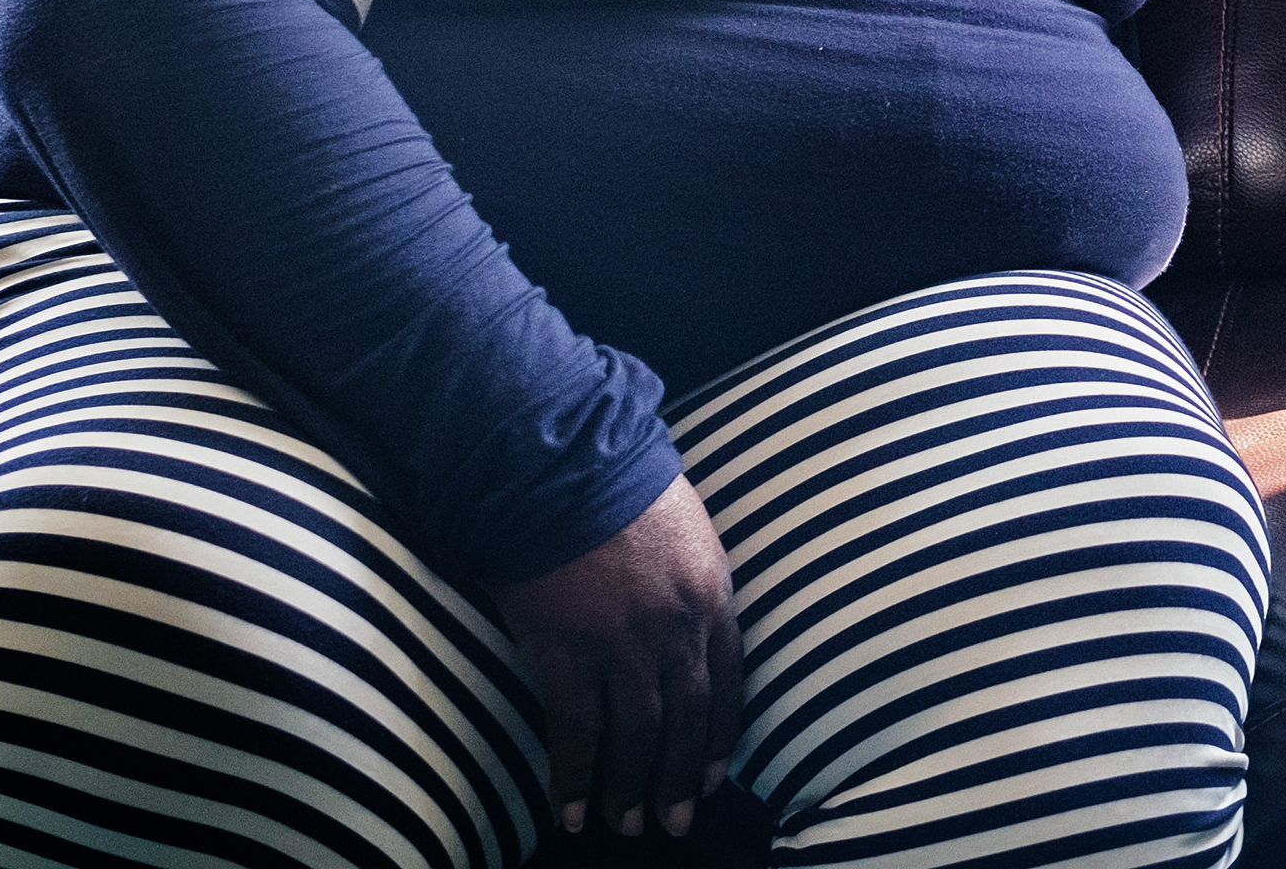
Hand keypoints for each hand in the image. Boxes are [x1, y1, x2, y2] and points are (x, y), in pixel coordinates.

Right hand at [492, 476, 742, 840]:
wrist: (557, 459)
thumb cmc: (616, 481)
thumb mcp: (682, 525)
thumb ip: (688, 580)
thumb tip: (684, 621)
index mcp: (711, 591)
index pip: (727, 680)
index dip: (719, 736)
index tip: (713, 776)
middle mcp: (674, 625)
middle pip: (685, 719)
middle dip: (678, 778)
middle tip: (673, 823)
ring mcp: (620, 641)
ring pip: (634, 734)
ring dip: (629, 788)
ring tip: (626, 826)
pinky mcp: (565, 649)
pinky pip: (575, 729)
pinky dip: (575, 776)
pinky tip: (573, 808)